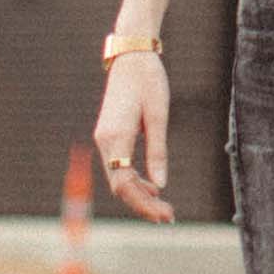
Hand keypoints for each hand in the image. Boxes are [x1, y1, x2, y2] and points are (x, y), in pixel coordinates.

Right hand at [93, 53, 174, 223]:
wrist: (132, 57)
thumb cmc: (149, 81)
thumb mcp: (159, 115)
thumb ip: (158, 151)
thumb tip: (161, 185)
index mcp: (115, 137)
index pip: (124, 183)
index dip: (143, 203)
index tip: (165, 214)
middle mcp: (104, 141)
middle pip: (119, 185)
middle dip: (143, 204)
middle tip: (169, 216)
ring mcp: (104, 138)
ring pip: (118, 177)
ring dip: (138, 194)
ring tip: (163, 206)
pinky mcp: (109, 134)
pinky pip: (118, 165)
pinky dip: (134, 180)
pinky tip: (152, 187)